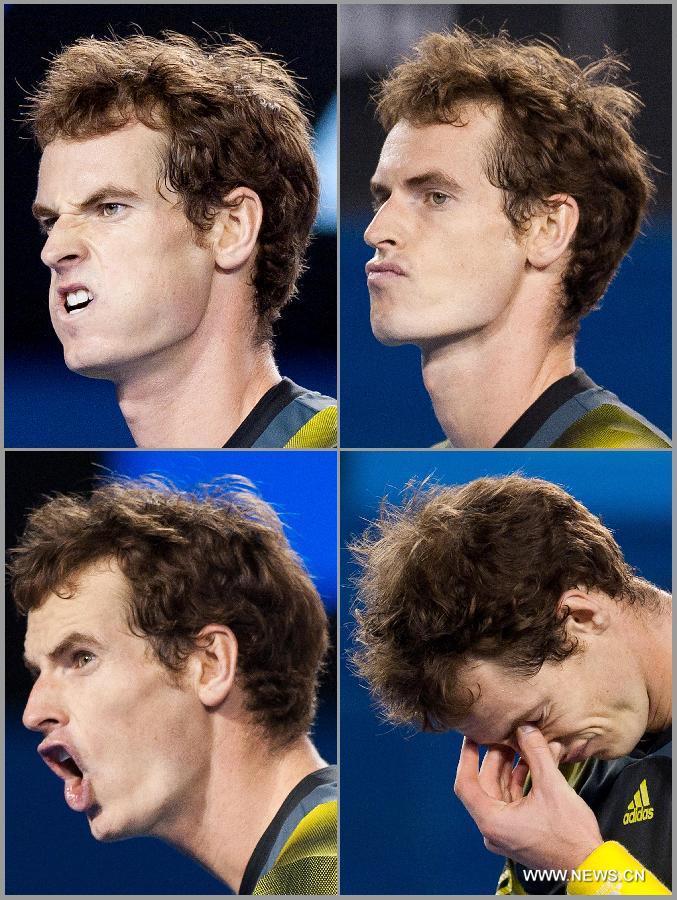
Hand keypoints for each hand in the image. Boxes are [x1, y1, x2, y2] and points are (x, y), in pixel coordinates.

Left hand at [454, 724, 603, 872]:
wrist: (591, 866)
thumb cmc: (570, 836)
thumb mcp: (552, 787)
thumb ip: (536, 753)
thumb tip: (526, 728)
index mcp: (492, 822)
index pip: (466, 783)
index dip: (467, 755)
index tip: (472, 735)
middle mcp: (493, 829)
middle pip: (485, 784)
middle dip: (496, 757)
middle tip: (506, 734)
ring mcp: (506, 832)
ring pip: (500, 791)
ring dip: (510, 767)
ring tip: (522, 744)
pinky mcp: (519, 832)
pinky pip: (512, 800)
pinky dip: (519, 781)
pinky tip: (531, 763)